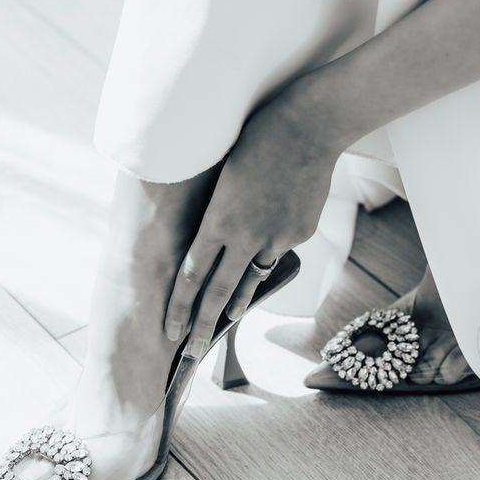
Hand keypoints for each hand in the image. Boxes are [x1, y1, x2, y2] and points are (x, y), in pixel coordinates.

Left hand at [162, 84, 342, 359]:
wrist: (309, 125)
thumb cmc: (257, 138)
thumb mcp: (223, 176)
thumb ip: (218, 215)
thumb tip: (216, 240)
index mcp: (219, 219)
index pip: (191, 276)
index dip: (179, 307)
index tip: (169, 331)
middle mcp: (246, 236)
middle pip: (219, 293)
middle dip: (202, 327)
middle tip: (189, 355)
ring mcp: (278, 237)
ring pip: (253, 277)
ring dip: (238, 299)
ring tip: (225, 318)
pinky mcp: (302, 233)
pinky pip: (279, 249)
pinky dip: (271, 248)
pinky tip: (273, 227)